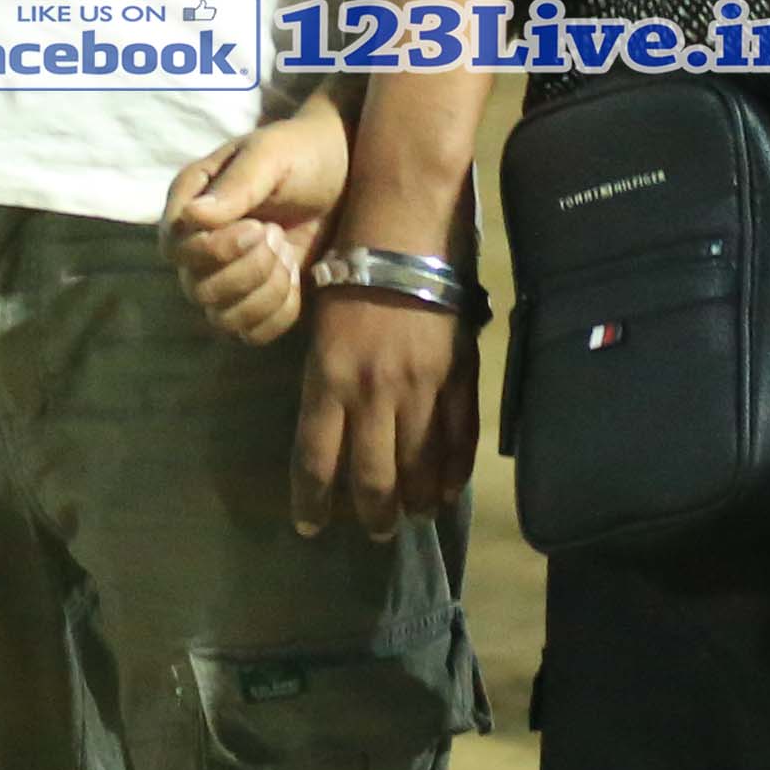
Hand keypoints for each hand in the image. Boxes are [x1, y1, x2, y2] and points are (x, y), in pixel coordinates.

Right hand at [165, 93, 350, 346]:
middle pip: (198, 289)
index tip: (261, 227)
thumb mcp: (271, 156)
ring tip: (288, 255)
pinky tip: (297, 280)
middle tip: (279, 235)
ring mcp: (225, 277)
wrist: (347, 172)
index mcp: (189, 203)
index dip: (215, 249)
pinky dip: (279, 314)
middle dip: (249, 271)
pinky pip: (252, 333)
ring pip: (222, 318)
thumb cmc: (302, 153)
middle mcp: (197, 245)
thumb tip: (192, 216)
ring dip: (265, 294)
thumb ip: (236, 185)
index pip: (176, 248)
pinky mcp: (257, 301)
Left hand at [296, 291, 470, 540]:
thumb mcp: (318, 334)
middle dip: (371, 513)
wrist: (404, 237)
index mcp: (328, 380)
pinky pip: (459, 437)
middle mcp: (372, 393)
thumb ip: (324, 386)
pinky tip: (448, 491)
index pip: (315, 459)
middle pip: (371, 475)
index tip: (309, 528)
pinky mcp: (458, 378)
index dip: (311, 501)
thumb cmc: (347, 277)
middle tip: (375, 532)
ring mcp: (421, 388)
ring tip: (412, 518)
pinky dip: (454, 471)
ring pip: (418, 464)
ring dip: (415, 500)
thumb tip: (330, 435)